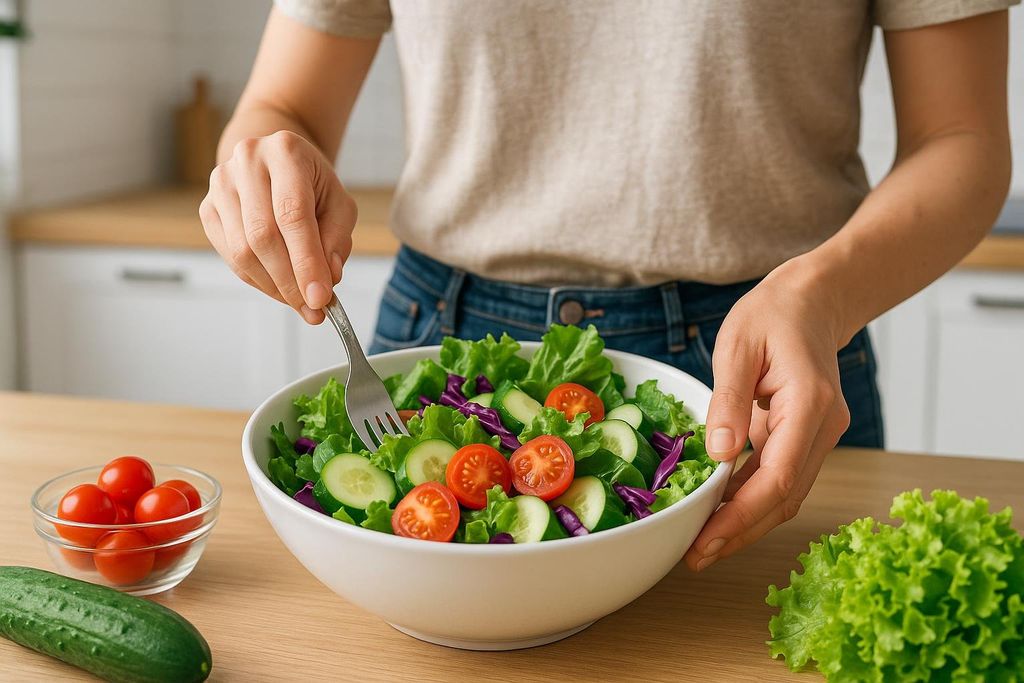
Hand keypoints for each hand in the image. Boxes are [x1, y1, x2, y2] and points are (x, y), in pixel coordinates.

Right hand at [199, 130, 356, 323]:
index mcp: (285, 152)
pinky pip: (230, 257)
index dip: (306, 261)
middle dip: (290, 281)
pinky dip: (257, 280)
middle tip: (312, 308)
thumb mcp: (339, 204)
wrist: (277, 162)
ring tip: (299, 301)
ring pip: (242, 251)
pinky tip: (278, 285)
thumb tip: (327, 279)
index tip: (321, 298)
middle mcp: (247, 161)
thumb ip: (337, 240)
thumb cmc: (311, 184)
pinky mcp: (208, 208)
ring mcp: (221, 184)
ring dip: (274, 286)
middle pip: (262, 236)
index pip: (292, 215)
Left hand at [683, 259, 850, 570]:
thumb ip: (729, 401)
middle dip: (741, 531)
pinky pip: (779, 476)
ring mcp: (819, 435)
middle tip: (695, 556)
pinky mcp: (806, 437)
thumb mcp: (738, 346)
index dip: (742, 515)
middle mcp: (823, 427)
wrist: (812, 300)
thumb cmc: (773, 314)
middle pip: (785, 497)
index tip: (706, 538)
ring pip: (785, 494)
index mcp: (810, 404)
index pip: (779, 476)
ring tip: (701, 544)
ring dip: (746, 522)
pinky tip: (719, 512)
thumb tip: (718, 456)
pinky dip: (750, 499)